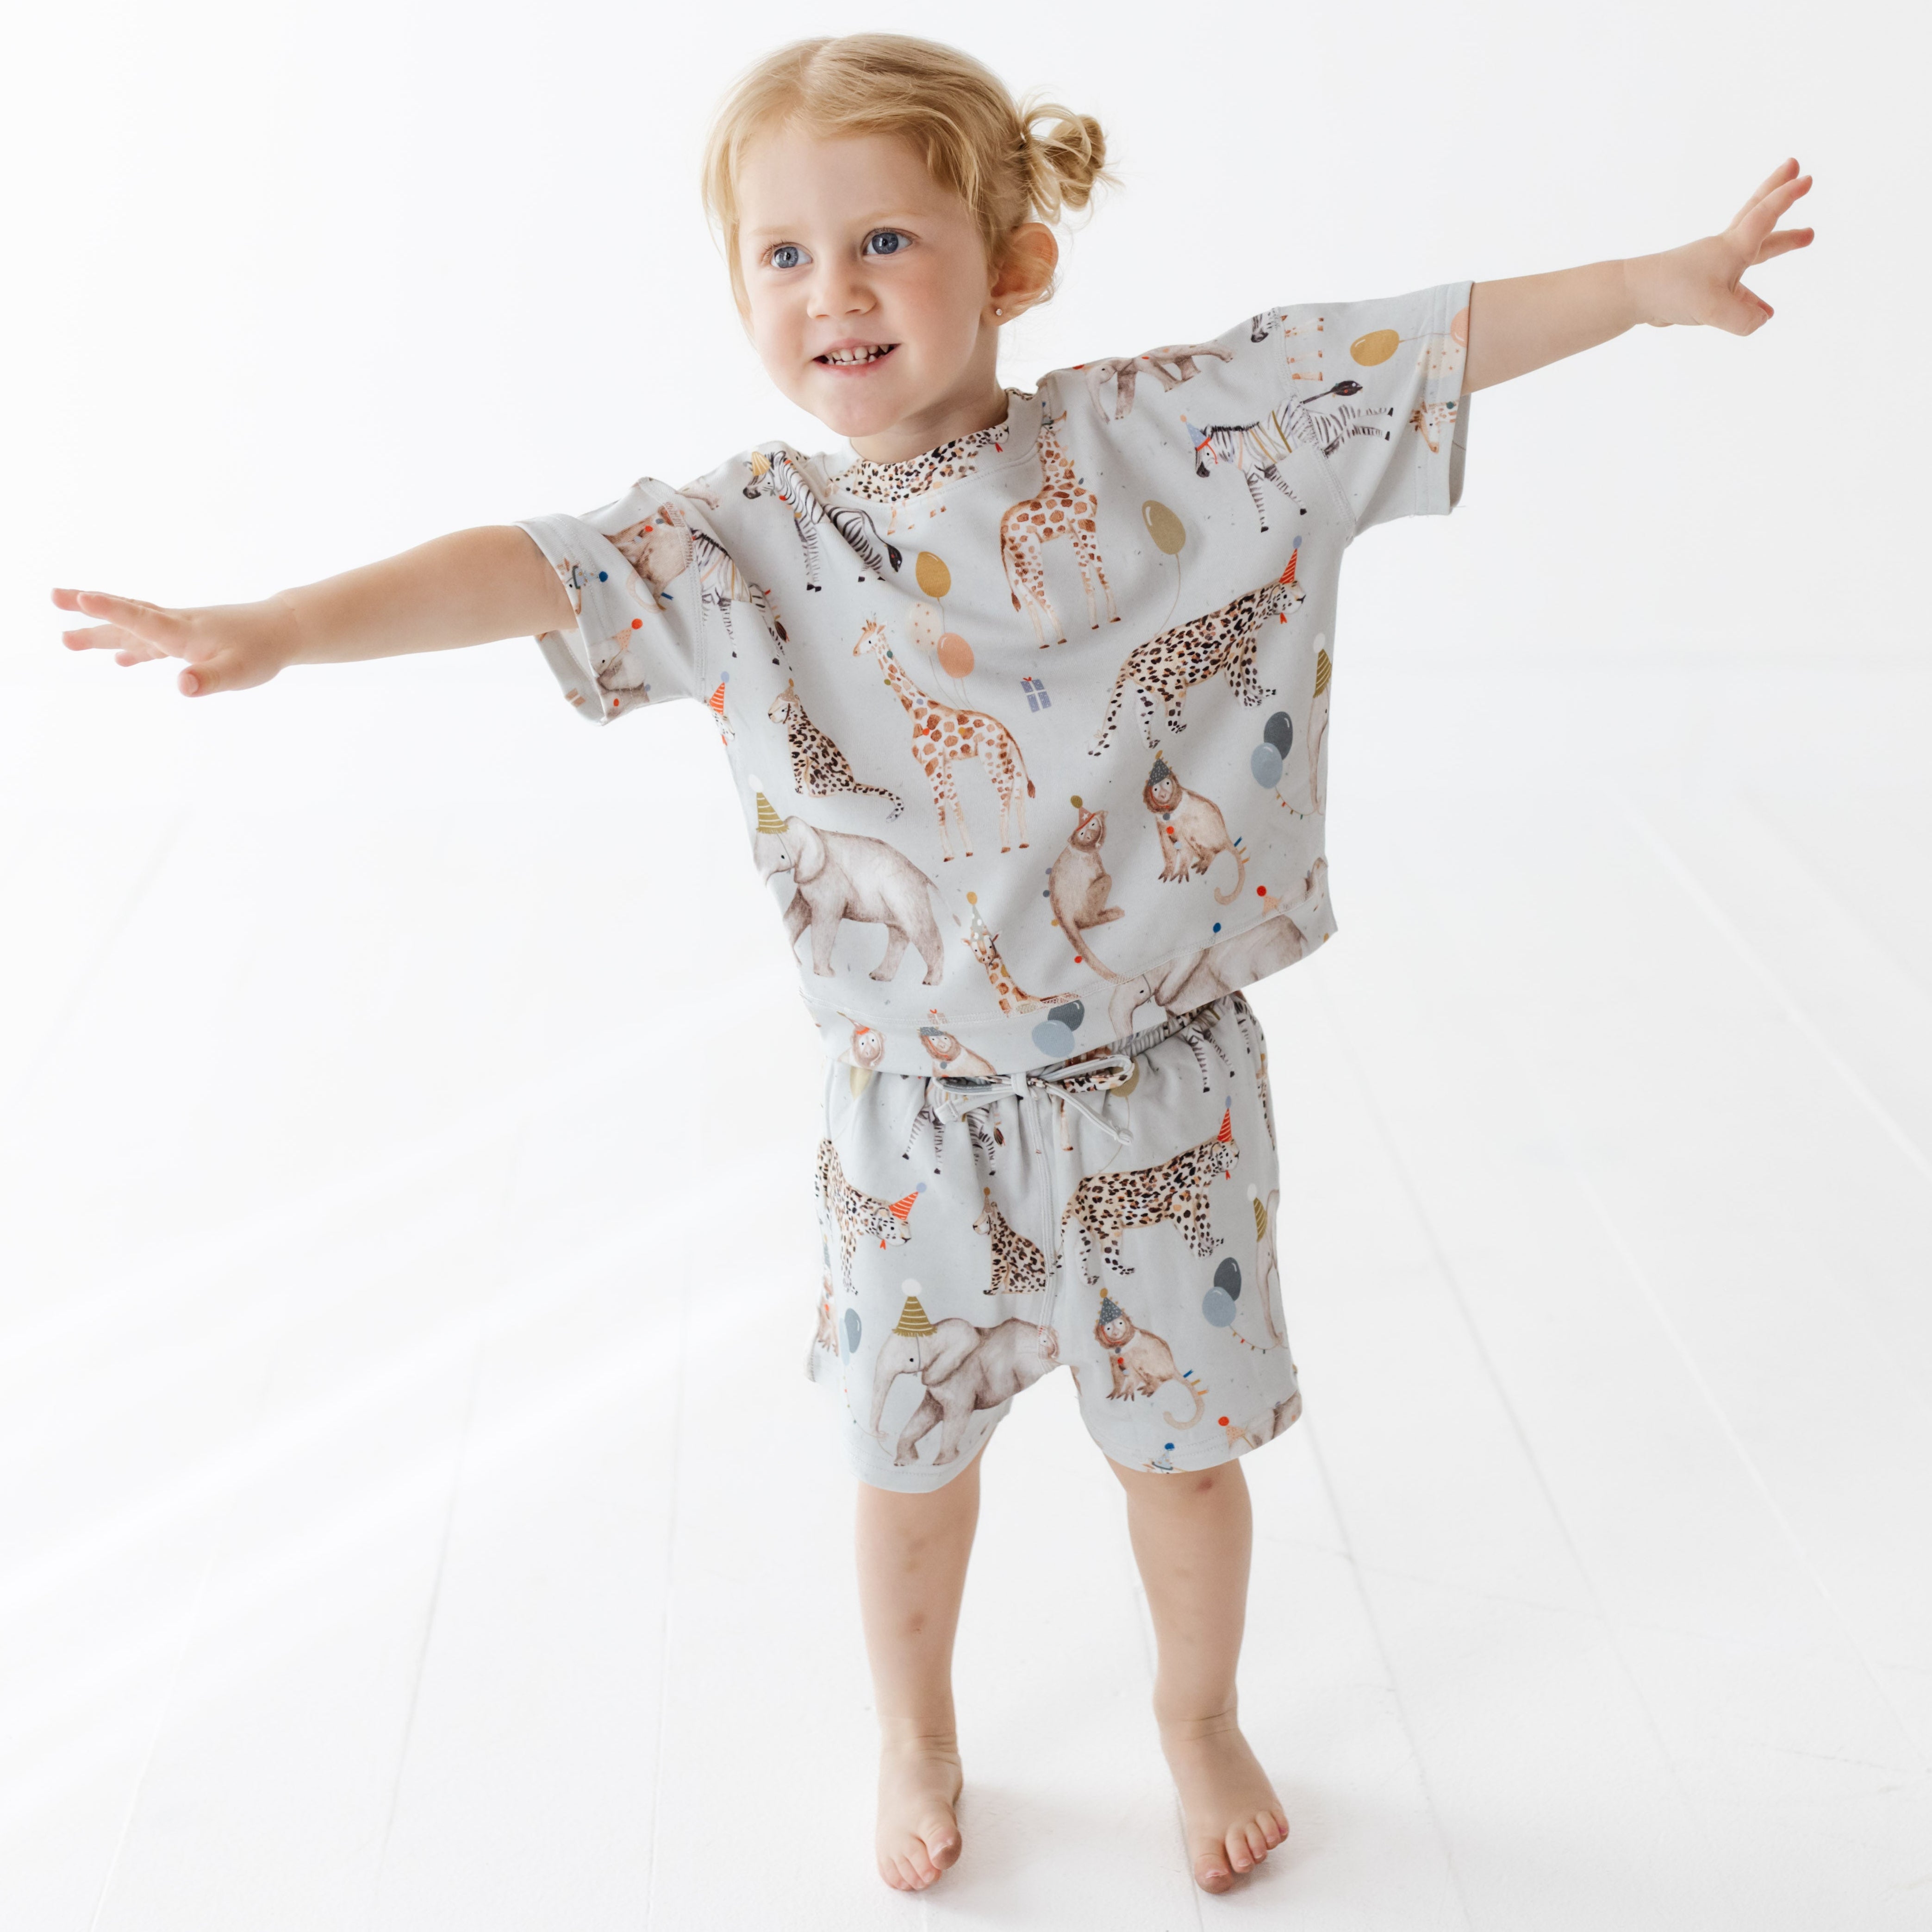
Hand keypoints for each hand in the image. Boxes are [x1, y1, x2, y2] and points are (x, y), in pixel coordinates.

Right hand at [52, 587, 304, 696]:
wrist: (281, 630)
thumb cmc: (261, 651)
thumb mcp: (239, 672)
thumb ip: (209, 679)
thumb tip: (181, 685)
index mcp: (183, 632)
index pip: (141, 618)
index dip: (111, 610)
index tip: (80, 599)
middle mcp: (175, 626)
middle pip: (126, 616)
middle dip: (89, 610)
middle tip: (52, 598)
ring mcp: (178, 631)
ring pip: (132, 628)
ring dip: (100, 630)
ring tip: (66, 638)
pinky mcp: (186, 639)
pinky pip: (150, 641)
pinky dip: (130, 646)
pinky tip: (117, 659)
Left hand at [1630, 158, 1814, 334]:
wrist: (1635, 296)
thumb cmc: (1672, 292)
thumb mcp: (1713, 309)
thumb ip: (1743, 317)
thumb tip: (1762, 319)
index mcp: (1732, 248)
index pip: (1765, 216)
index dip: (1786, 197)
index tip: (1806, 179)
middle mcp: (1725, 252)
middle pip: (1759, 216)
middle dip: (1781, 194)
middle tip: (1802, 175)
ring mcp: (1714, 269)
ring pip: (1755, 251)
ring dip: (1780, 243)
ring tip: (1808, 236)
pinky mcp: (1704, 289)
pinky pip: (1738, 290)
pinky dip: (1753, 297)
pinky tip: (1764, 311)